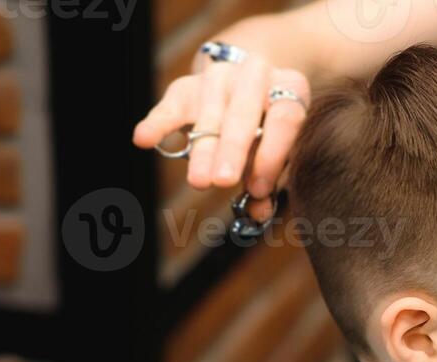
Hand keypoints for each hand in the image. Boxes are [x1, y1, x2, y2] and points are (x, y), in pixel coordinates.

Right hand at [132, 46, 310, 224]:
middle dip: (233, 150)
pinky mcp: (187, 85)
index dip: (271, 155)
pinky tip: (143, 139)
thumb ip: (271, 180)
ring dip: (203, 150)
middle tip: (223, 181)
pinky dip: (157, 123)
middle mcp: (256, 74)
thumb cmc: (274, 129)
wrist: (252, 87)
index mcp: (292, 87)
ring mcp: (220, 76)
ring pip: (210, 114)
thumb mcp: (282, 149)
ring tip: (199, 182)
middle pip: (243, 113)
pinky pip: (171, 105)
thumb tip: (259, 212)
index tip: (258, 189)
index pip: (284, 119)